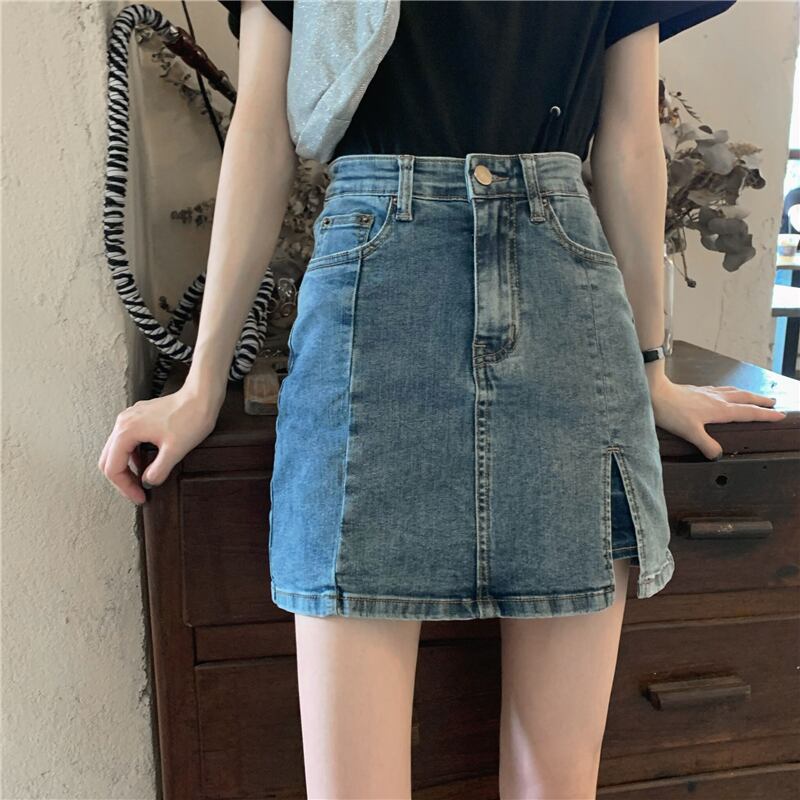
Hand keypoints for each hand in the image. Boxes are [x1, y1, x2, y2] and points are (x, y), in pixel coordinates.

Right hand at [98, 386, 222, 504]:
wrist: (202, 397)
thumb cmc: (191, 418)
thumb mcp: (175, 450)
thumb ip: (158, 471)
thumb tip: (148, 483)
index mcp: (126, 431)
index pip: (113, 468)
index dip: (125, 488)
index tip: (140, 498)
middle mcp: (123, 423)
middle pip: (109, 459)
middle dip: (122, 480)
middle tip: (138, 494)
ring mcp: (130, 418)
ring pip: (116, 450)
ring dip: (126, 468)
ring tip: (142, 482)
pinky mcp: (139, 417)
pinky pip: (127, 440)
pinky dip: (132, 456)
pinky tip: (147, 464)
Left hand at [647, 375, 787, 460]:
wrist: (653, 391)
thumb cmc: (670, 411)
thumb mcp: (690, 432)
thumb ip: (706, 445)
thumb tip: (718, 455)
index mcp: (719, 409)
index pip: (748, 412)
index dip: (765, 415)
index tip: (780, 415)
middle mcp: (716, 399)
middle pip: (744, 398)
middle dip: (760, 401)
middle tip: (773, 403)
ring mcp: (706, 392)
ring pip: (732, 391)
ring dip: (746, 394)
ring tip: (754, 396)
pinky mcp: (696, 390)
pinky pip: (719, 389)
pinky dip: (728, 390)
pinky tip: (723, 392)